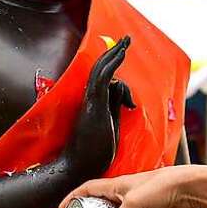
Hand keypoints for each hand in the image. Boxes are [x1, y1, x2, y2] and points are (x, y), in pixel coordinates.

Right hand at [65, 36, 135, 179]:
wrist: (80, 168)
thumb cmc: (95, 153)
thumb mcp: (111, 124)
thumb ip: (115, 105)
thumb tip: (121, 87)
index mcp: (94, 103)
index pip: (104, 78)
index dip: (113, 64)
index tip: (123, 53)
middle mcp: (89, 99)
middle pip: (101, 69)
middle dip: (114, 53)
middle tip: (126, 39)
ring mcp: (90, 101)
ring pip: (101, 71)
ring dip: (115, 54)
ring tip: (127, 42)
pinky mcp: (93, 105)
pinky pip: (102, 79)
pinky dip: (111, 64)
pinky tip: (121, 54)